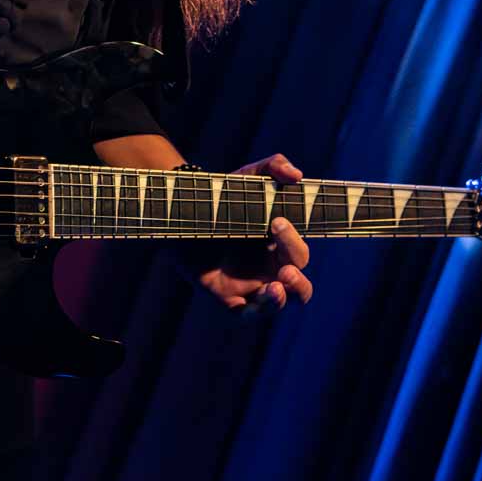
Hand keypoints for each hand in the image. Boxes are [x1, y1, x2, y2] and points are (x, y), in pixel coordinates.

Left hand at [193, 153, 313, 314]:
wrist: (182, 211)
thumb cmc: (222, 194)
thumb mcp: (248, 175)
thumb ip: (273, 165)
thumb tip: (296, 175)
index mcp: (280, 246)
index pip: (299, 253)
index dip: (295, 241)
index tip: (276, 222)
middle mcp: (269, 269)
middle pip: (298, 285)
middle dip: (297, 280)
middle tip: (285, 269)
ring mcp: (250, 286)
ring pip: (279, 304)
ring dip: (283, 299)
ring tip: (276, 287)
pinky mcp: (227, 298)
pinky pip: (246, 314)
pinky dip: (255, 311)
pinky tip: (255, 299)